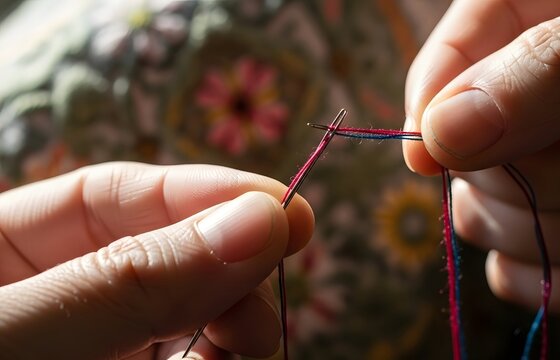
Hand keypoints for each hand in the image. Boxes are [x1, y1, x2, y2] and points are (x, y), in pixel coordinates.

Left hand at [0, 162, 313, 358]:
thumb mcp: (25, 331)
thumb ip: (130, 281)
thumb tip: (257, 221)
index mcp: (2, 248)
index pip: (114, 195)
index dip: (204, 191)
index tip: (283, 207)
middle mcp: (53, 290)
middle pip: (162, 252)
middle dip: (228, 263)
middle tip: (268, 292)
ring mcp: (89, 343)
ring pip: (182, 312)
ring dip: (230, 318)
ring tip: (250, 340)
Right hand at [404, 0, 559, 314]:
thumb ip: (554, 69)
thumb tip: (437, 137)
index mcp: (530, 24)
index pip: (439, 75)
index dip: (436, 122)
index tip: (446, 156)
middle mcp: (525, 103)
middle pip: (464, 166)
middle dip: (551, 181)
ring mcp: (545, 174)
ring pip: (491, 231)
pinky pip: (525, 279)